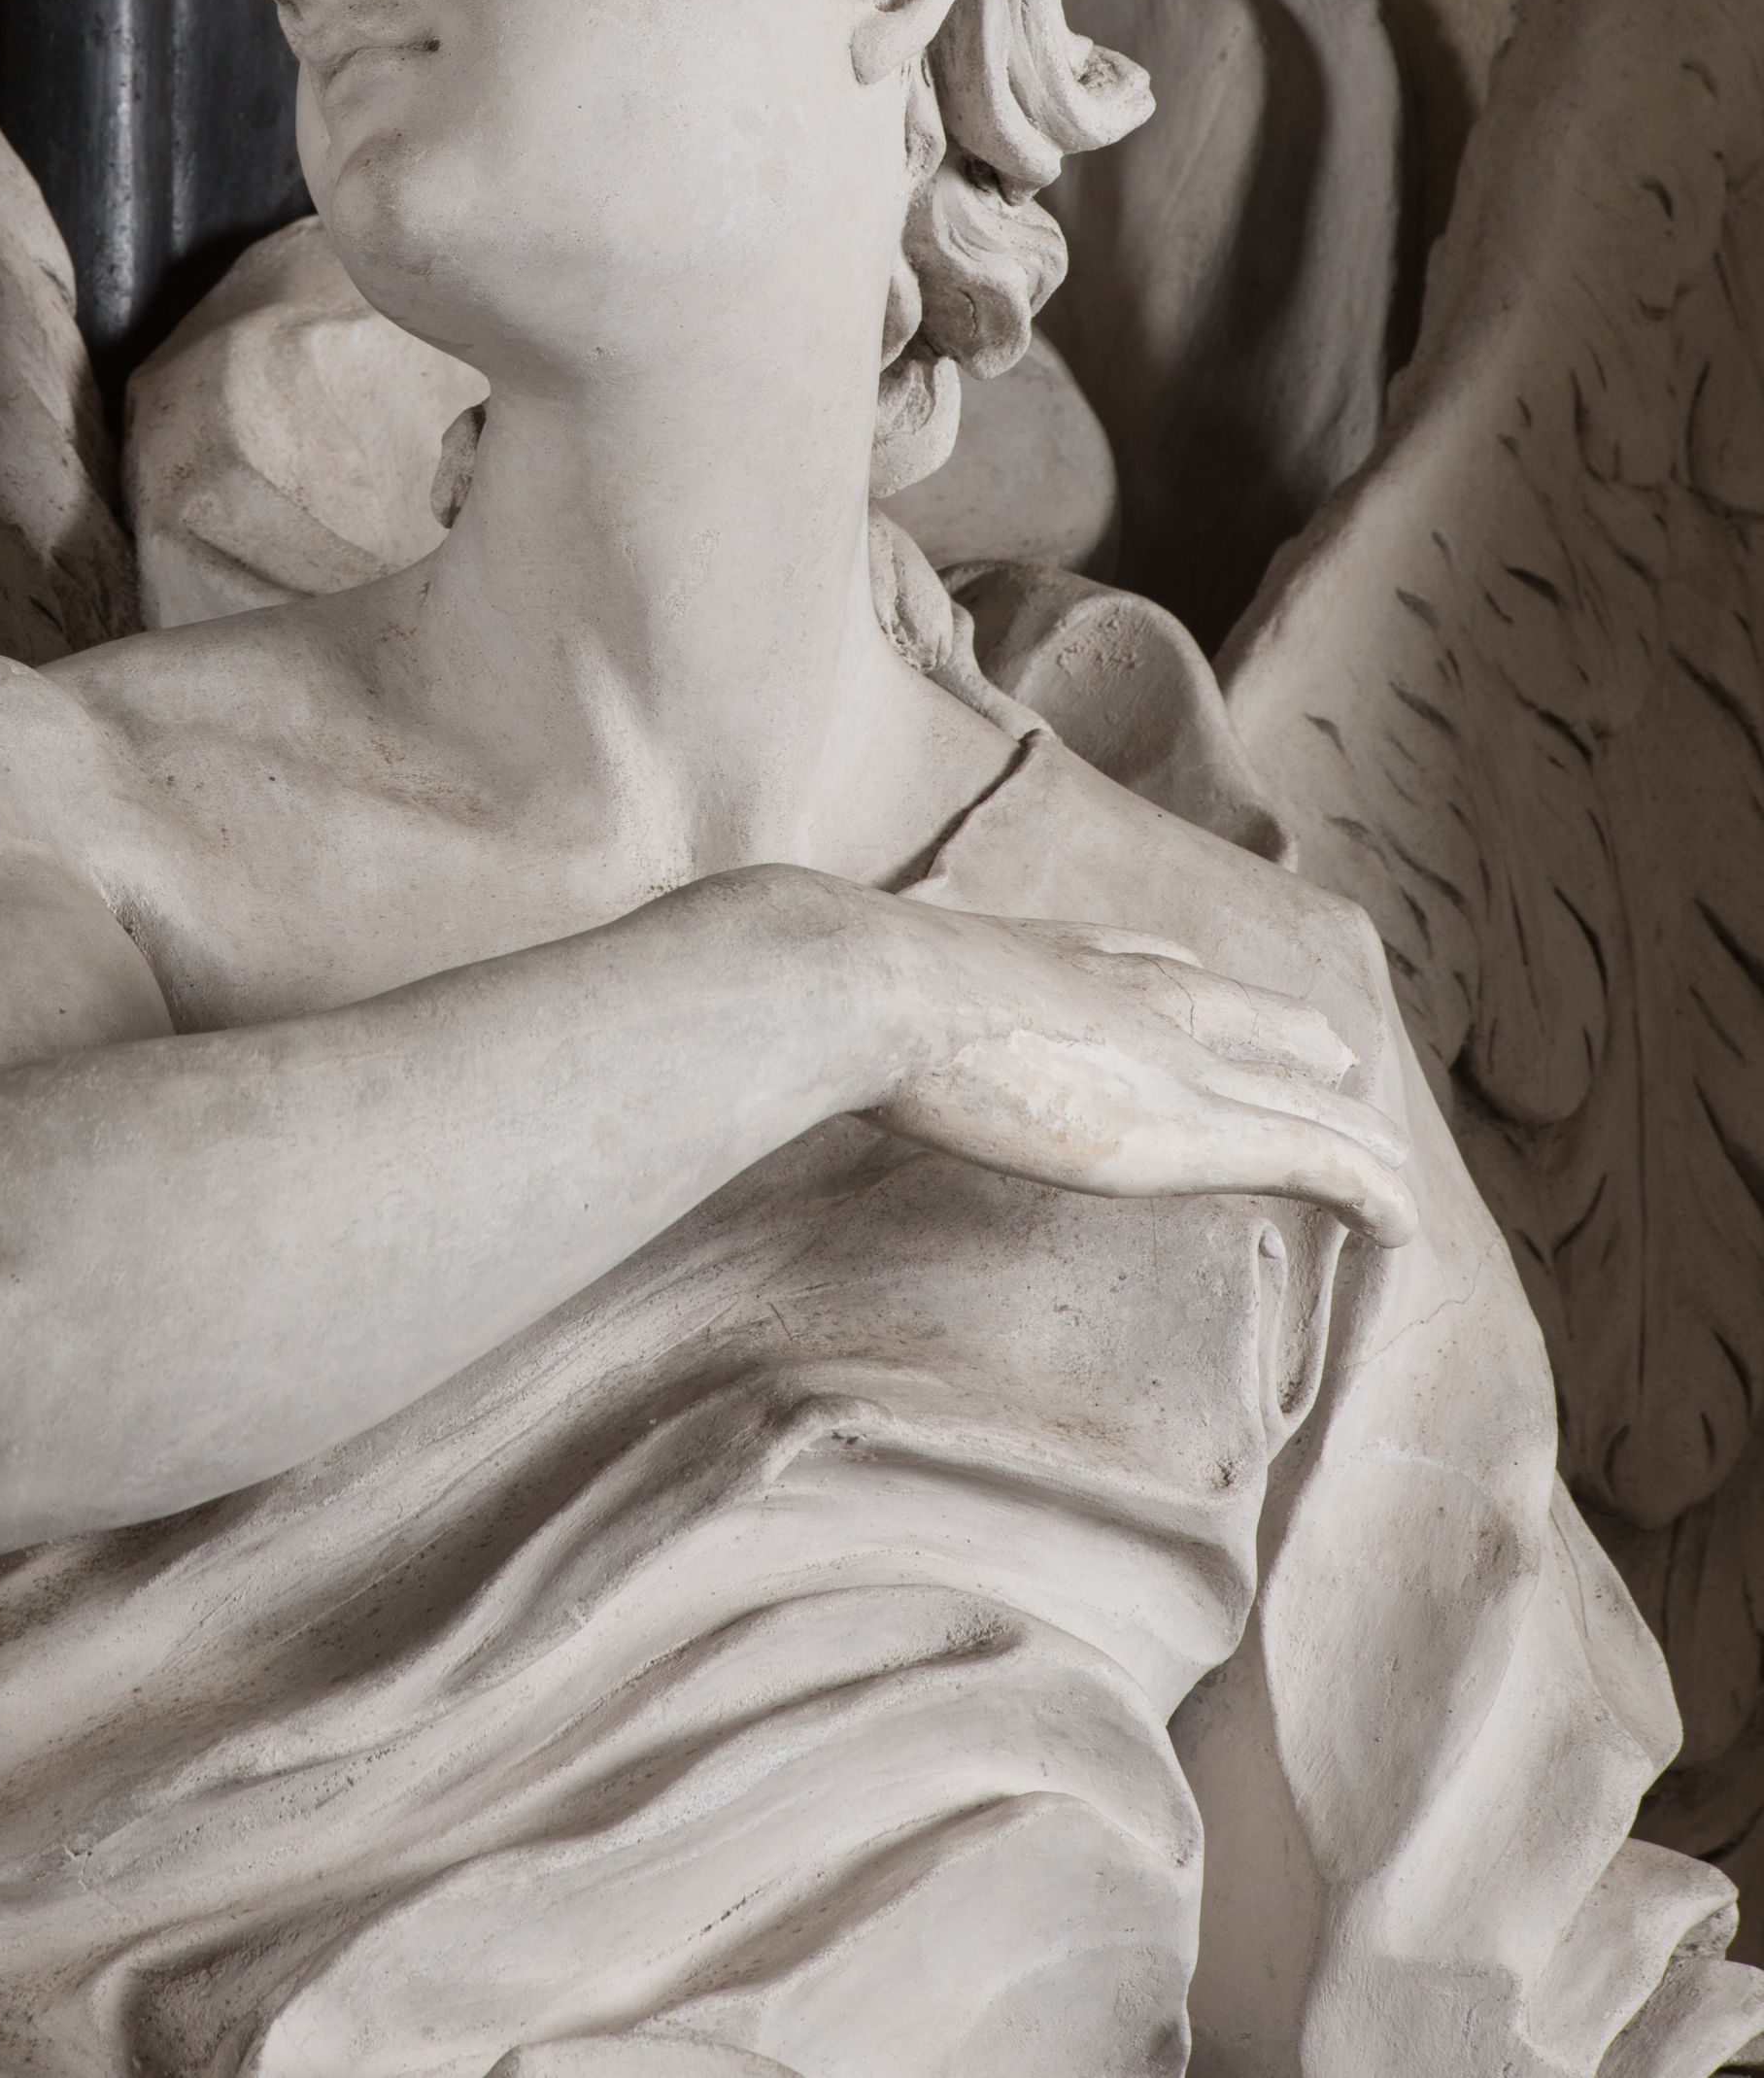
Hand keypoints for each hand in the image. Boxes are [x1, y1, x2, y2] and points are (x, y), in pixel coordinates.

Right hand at [846, 894, 1416, 1245]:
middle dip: (1290, 1041)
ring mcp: (1171, 1057)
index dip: (1185, 987)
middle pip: (1244, 1016)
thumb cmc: (840, 986)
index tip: (1204, 993)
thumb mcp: (861, 976)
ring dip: (1346, 1133)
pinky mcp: (1197, 1124)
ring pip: (1296, 1095)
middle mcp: (1130, 992)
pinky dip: (1365, 1191)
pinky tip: (1401, 1228)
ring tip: (1382, 1162)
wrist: (866, 984)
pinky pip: (1314, 1161)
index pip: (1148, 966)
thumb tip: (783, 991)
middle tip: (1330, 1056)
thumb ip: (862, 991)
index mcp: (1055, 957)